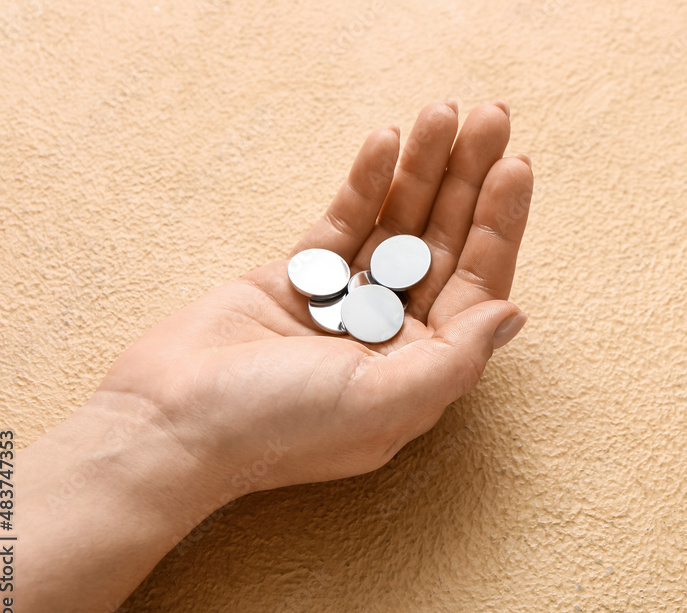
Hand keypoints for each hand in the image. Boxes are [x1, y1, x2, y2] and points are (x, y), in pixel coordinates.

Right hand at [96, 101, 531, 492]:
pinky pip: (344, 221)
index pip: (474, 284)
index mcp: (420, 367)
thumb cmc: (278, 428)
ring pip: (397, 225)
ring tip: (442, 110)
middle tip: (491, 117)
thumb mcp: (381, 403)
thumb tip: (514, 314)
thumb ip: (455, 360)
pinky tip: (387, 140)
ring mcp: (347, 303)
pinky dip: (366, 182)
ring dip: (422, 168)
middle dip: (468, 181)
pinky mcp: (301, 278)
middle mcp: (391, 334)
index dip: (497, 225)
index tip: (514, 166)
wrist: (172, 421)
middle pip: (442, 245)